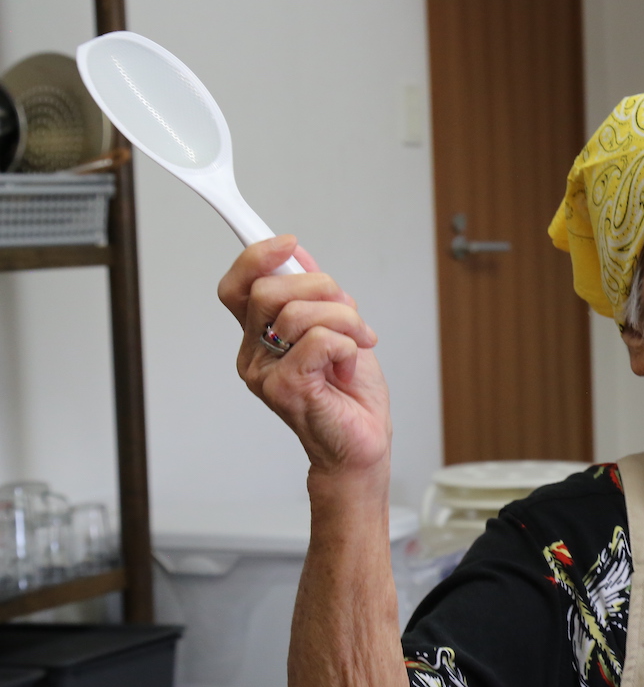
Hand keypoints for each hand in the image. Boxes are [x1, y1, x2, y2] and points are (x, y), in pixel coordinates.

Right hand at [218, 235, 390, 474]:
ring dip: (344, 320)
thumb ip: (317, 296)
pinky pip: (318, 341)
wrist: (362, 445)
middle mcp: (254, 353)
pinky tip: (348, 367)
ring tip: (357, 344)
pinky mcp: (284, 388)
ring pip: (298, 312)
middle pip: (268, 290)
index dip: (255, 257)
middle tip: (348, 312)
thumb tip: (299, 256)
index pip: (239, 287)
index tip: (287, 241)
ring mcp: (264, 373)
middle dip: (321, 287)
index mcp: (260, 335)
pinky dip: (346, 346)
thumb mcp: (339, 330)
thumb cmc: (350, 396)